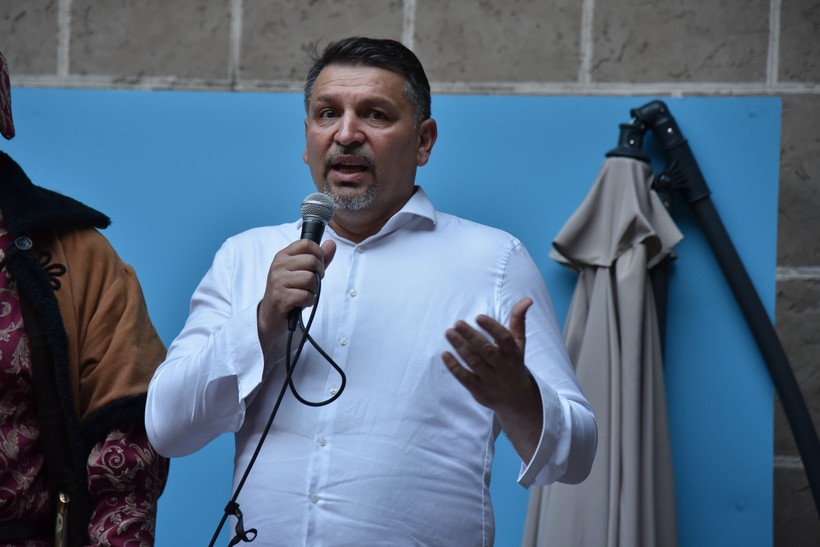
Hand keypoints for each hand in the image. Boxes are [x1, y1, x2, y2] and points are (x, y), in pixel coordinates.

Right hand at [257, 239, 335, 344]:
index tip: (316, 265)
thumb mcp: (302, 271)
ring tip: (304, 293)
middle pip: (312, 261)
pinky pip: (307, 295)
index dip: (319, 254)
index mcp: (283, 256)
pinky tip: (301, 302)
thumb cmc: (288, 291)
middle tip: (311, 283)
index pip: (306, 243)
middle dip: (318, 274)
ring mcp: (278, 281)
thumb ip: (318, 258)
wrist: (270, 314)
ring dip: (313, 290)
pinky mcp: (281, 297)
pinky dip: (309, 301)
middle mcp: (278, 266)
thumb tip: (332, 243)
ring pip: (311, 279)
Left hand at [442, 297, 533, 413]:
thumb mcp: (519, 343)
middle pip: (486, 350)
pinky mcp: (480, 391)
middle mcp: (503, 367)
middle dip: (471, 336)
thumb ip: (518, 320)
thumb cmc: (514, 363)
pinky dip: (454, 367)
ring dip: (460, 347)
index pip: (504, 339)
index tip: (478, 317)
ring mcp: (491, 380)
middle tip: (457, 323)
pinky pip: (465, 378)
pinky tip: (445, 354)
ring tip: (449, 333)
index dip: (492, 327)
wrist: (516, 399)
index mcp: (514, 353)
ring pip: (474, 362)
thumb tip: (527, 299)